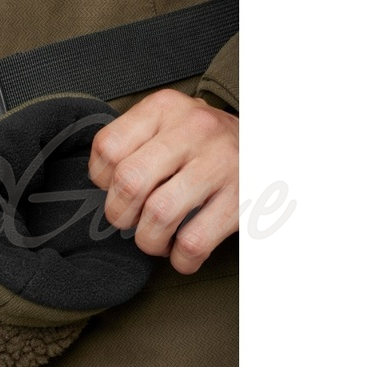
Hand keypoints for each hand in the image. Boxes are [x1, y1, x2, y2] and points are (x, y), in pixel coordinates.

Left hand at [88, 89, 238, 273]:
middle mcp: (193, 129)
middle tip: (131, 221)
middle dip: (120, 215)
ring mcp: (220, 162)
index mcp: (164, 108)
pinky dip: (181, 258)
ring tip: (157, 239)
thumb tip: (101, 185)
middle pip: (129, 182)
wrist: (265, 144)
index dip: (102, 179)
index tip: (115, 189)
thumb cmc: (202, 142)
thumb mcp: (166, 123)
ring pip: (160, 214)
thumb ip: (131, 143)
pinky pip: (195, 241)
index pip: (108, 147)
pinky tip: (182, 252)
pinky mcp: (243, 197)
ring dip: (149, 240)